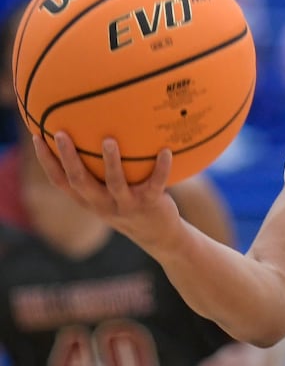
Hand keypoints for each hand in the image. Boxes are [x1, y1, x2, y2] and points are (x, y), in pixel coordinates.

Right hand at [33, 133, 181, 255]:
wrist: (160, 235)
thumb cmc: (131, 205)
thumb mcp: (110, 193)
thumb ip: (99, 171)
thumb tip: (96, 130)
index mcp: (89, 200)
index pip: (60, 181)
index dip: (47, 161)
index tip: (37, 136)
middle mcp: (103, 204)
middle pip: (80, 181)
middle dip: (68, 158)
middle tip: (60, 133)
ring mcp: (126, 205)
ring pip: (115, 183)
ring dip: (111, 162)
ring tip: (108, 140)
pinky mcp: (150, 204)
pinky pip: (156, 183)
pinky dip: (161, 168)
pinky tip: (165, 151)